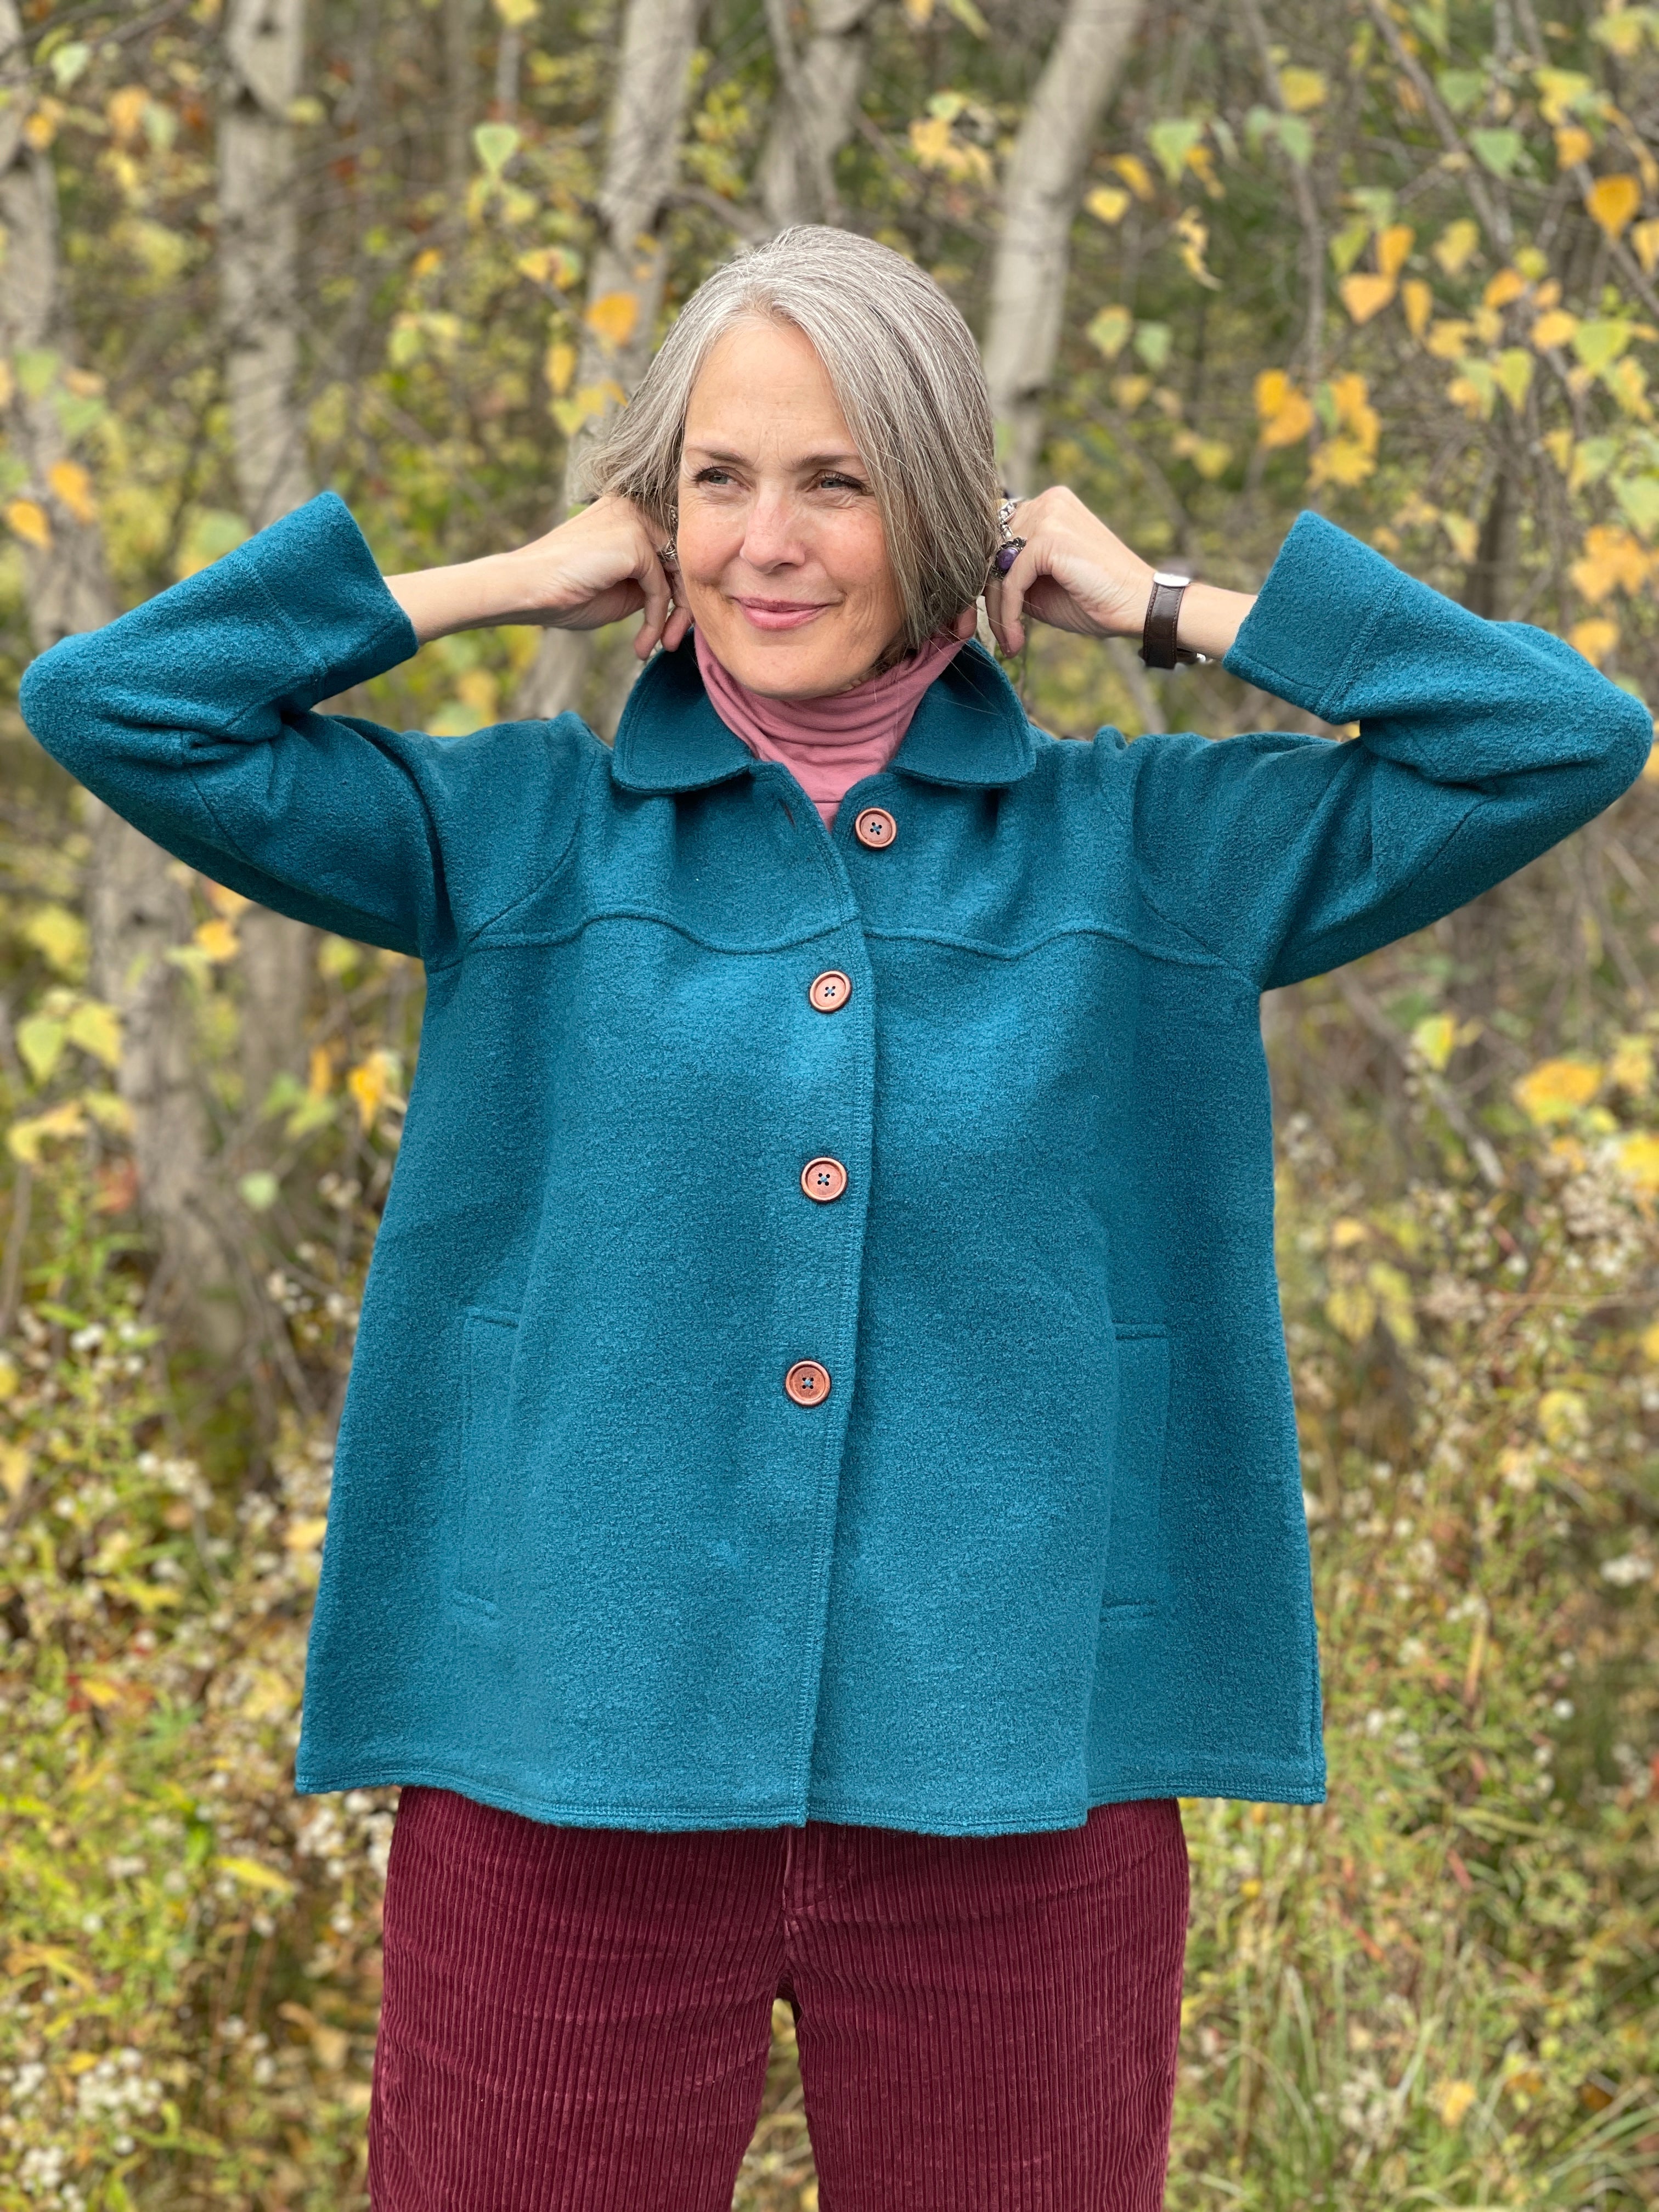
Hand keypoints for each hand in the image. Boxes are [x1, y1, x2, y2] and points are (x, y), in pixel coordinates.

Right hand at [384, 494, 689, 657]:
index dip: (679, 590)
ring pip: (678, 573)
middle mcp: (635, 506)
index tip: (672, 628)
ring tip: (662, 646)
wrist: (526, 589)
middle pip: (682, 558)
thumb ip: (654, 578)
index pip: (675, 547)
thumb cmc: (566, 590)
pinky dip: (656, 620)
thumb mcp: (622, 585)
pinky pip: (660, 587)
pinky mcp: (633, 541)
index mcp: (631, 510)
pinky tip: (643, 642)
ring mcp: (635, 519)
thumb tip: (689, 593)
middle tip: (672, 642)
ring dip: (675, 618)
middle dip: (683, 607)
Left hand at [983, 487, 1153, 656]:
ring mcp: (1049, 515)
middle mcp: (1047, 501)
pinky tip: (1016, 638)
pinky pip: (1010, 579)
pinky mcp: (1049, 538)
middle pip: (991, 548)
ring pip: (996, 564)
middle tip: (988, 632)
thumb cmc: (1097, 600)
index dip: (984, 576)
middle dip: (984, 594)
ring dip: (997, 608)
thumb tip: (976, 583)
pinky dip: (1008, 612)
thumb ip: (1012, 574)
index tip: (983, 616)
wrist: (1139, 607)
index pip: (996, 535)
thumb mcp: (1042, 585)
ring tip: (1009, 640)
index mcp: (1049, 506)